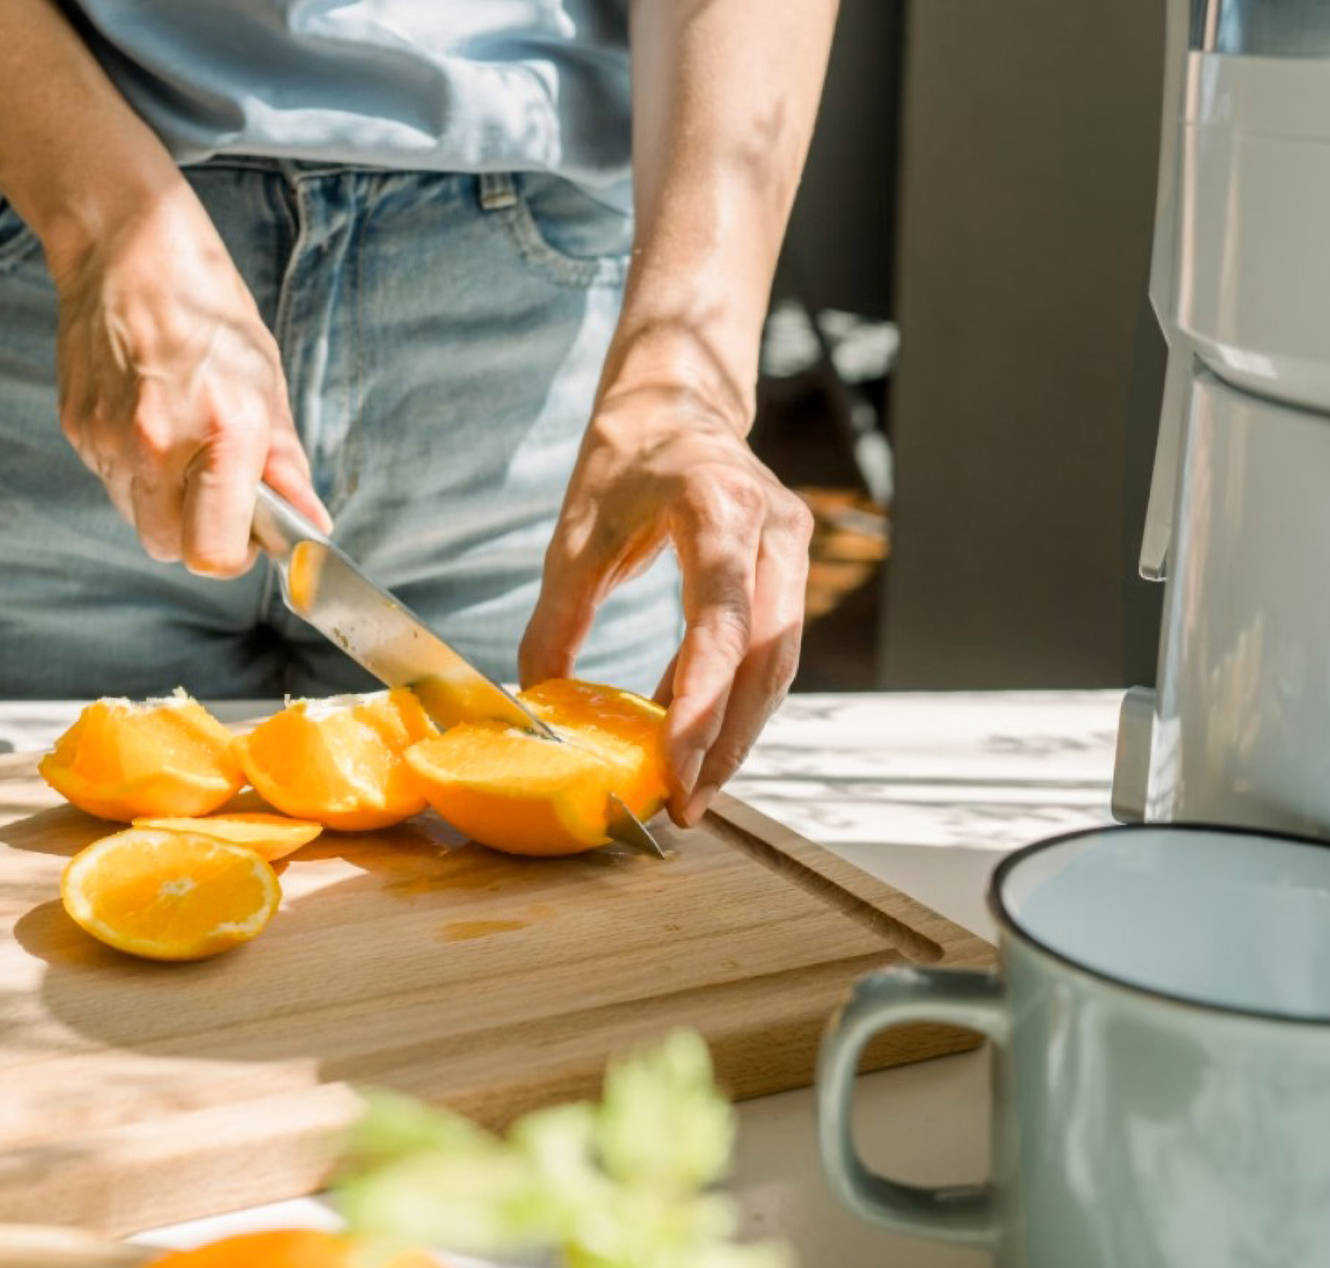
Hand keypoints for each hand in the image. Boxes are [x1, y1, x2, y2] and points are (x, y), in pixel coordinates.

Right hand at [48, 185, 327, 574]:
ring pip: (138, 518)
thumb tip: (312, 523)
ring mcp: (107, 438)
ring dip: (166, 505)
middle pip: (170, 548)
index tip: (249, 537)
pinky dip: (136, 472)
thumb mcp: (266, 383)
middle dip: (198, 536)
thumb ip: (285, 466)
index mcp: (221, 430)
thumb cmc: (208, 311)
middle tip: (220, 498)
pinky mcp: (76, 429)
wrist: (129, 251)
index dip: (235, 555)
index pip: (214, 551)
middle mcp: (157, 442)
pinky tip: (152, 422)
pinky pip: (111, 482)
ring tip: (185, 446)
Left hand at [521, 382, 812, 827]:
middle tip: (687, 804)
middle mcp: (773, 527)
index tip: (675, 766)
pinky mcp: (791, 567)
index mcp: (719, 507)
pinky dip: (739, 699)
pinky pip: (773, 649)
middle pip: (768, 657)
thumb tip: (538, 706)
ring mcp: (792, 547)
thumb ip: (557, 621)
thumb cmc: (623, 460)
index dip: (702, 703)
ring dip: (740, 731)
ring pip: (781, 663)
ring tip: (694, 789)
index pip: (721, 623)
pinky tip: (701, 738)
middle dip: (728, 740)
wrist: (678, 401)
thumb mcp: (575, 537)